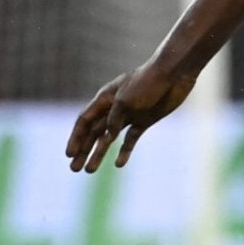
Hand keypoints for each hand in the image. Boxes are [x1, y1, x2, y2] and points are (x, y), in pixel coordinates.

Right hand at [66, 60, 197, 171]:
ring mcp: (129, 115)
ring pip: (109, 138)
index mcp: (105, 98)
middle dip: (83, 150)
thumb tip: (109, 136)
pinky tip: (118, 164)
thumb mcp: (126, 100)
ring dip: (98, 153)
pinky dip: (124, 151)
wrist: (174, 73)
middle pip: (93, 132)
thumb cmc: (148, 82)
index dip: (76, 138)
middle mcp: (114, 108)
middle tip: (74, 169)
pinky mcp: (144, 120)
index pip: (85, 121)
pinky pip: (130, 138)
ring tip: (89, 171)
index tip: (69, 155)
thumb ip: (114, 118)